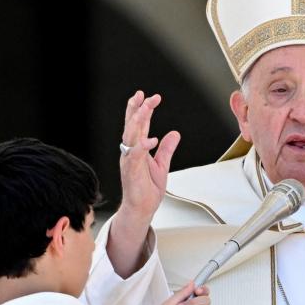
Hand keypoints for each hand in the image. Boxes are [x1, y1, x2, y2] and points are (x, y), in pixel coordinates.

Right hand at [119, 91, 180, 220]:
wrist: (141, 209)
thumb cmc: (147, 189)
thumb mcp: (162, 165)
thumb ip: (167, 149)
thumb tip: (174, 133)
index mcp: (136, 148)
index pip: (138, 124)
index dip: (141, 109)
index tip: (147, 95)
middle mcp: (130, 151)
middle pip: (132, 126)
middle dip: (138, 109)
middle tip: (145, 96)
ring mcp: (129, 161)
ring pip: (130, 136)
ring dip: (137, 121)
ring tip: (145, 109)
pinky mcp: (131, 172)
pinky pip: (135, 156)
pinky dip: (142, 146)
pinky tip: (151, 139)